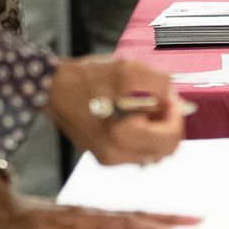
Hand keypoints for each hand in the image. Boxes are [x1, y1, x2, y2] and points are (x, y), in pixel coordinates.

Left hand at [0, 171, 199, 228]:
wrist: (0, 209)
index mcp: (84, 220)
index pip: (126, 224)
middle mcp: (92, 214)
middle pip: (137, 215)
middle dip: (167, 219)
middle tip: (197, 221)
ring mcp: (90, 214)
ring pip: (131, 214)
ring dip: (158, 218)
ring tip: (183, 222)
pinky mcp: (87, 217)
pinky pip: (120, 217)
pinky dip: (140, 219)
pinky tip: (148, 222)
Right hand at [45, 57, 185, 166]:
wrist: (52, 88)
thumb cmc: (83, 78)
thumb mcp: (125, 69)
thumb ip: (157, 82)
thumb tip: (174, 96)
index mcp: (120, 138)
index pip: (169, 139)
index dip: (175, 115)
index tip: (169, 98)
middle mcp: (114, 155)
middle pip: (165, 150)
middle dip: (168, 124)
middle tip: (161, 102)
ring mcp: (108, 158)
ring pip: (153, 152)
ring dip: (157, 130)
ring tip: (145, 107)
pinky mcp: (104, 155)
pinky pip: (138, 152)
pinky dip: (144, 135)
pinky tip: (134, 115)